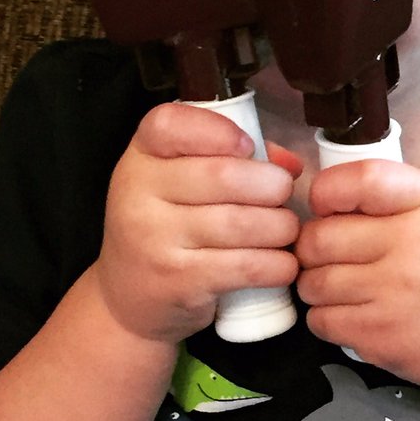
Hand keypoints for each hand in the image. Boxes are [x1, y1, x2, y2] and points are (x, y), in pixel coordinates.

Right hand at [92, 103, 301, 343]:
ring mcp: (154, 240)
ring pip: (240, 223)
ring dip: (280, 226)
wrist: (129, 296)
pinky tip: (283, 263)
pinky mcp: (177, 281)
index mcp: (141, 156)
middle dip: (271, 184)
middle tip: (283, 193)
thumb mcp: (183, 180)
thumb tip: (291, 165)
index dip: (217, 131)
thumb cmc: (169, 225)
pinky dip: (277, 265)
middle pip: (222, 175)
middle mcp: (138, 194)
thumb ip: (234, 159)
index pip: (168, 124)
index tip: (248, 146)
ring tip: (286, 229)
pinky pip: (244, 266)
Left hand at [295, 160, 419, 394]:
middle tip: (337, 255)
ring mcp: (396, 295)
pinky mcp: (380, 337)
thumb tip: (319, 198)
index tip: (327, 206)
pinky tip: (357, 313)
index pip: (362, 179)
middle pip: (319, 236)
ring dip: (317, 284)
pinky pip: (319, 319)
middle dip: (314, 246)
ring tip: (349, 286)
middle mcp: (416, 245)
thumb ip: (387, 195)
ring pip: (311, 282)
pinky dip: (327, 317)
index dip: (328, 190)